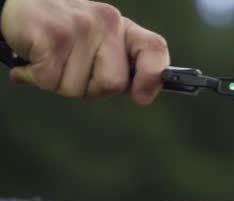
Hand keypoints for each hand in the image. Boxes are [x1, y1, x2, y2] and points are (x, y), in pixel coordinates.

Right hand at [0, 0, 169, 104]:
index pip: (155, 48)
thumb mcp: (99, 40)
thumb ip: (121, 64)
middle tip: (71, 71)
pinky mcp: (53, 35)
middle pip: (114, 84)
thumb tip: (144, 94)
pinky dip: (35, 79)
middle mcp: (107, 23)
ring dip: (58, 84)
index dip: (152, 76)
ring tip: (49, 60)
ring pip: (77, 88)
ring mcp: (81, 28)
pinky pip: (49, 81)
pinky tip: (32, 61)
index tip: (141, 98)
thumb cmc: (64, 31)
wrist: (18, 4)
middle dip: (90, 90)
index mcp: (123, 28)